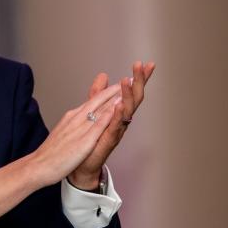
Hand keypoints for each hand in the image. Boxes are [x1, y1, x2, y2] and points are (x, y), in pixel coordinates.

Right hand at [30, 83, 122, 187]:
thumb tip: (81, 117)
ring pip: (100, 109)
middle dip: (114, 90)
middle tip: (130, 79)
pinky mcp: (84, 141)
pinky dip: (109, 115)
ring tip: (128, 87)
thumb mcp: (62, 132)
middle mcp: (76, 119)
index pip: (92, 102)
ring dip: (114, 97)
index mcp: (71, 117)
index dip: (107, 92)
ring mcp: (80, 129)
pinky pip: (98, 125)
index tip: (119, 85)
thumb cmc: (49, 153)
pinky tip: (118, 108)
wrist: (38, 165)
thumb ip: (73, 123)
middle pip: (98, 101)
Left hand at [68, 61, 155, 189]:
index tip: (147, 63)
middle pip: (134, 98)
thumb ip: (98, 94)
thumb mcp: (93, 110)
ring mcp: (116, 130)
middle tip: (143, 66)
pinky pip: (115, 126)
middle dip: (139, 82)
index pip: (131, 91)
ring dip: (128, 95)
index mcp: (118, 112)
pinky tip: (120, 105)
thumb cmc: (89, 139)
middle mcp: (121, 120)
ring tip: (128, 80)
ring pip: (127, 111)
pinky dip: (118, 115)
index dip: (139, 78)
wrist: (81, 163)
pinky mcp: (107, 140)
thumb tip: (103, 76)